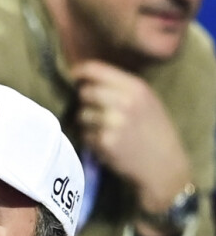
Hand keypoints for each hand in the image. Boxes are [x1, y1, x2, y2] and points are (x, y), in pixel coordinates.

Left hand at [71, 61, 192, 235]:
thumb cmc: (154, 131)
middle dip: (85, 101)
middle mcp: (124, 102)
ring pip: (81, 115)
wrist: (162, 165)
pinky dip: (90, 139)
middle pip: (85, 92)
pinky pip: (84, 134)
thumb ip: (120, 88)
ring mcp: (112, 122)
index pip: (97, 70)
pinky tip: (105, 143)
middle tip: (93, 109)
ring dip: (86, 122)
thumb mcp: (146, 100)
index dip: (80, 71)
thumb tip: (88, 79)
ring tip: (103, 129)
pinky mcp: (104, 142)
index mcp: (135, 87)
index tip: (73, 75)